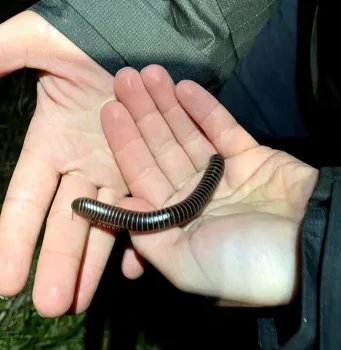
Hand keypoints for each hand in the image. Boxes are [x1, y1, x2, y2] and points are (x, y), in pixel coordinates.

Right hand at [0, 11, 142, 316]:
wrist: (145, 42)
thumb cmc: (93, 41)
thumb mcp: (43, 43)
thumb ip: (4, 53)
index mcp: (53, 144)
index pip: (26, 200)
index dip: (12, 238)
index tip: (4, 279)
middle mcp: (83, 165)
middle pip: (66, 222)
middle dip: (56, 262)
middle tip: (51, 304)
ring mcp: (117, 171)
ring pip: (103, 225)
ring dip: (92, 263)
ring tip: (79, 300)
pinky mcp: (148, 171)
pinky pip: (142, 210)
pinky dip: (138, 238)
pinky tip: (134, 267)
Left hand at [101, 65, 318, 305]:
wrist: (307, 250)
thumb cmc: (240, 263)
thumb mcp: (183, 263)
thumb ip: (147, 236)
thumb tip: (123, 207)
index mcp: (176, 218)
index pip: (142, 173)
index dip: (124, 141)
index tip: (110, 109)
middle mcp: (195, 194)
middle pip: (162, 147)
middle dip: (143, 114)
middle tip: (125, 79)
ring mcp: (223, 174)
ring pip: (188, 134)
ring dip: (168, 104)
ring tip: (150, 74)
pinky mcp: (251, 157)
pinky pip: (223, 129)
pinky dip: (204, 109)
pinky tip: (184, 87)